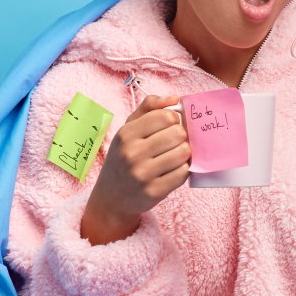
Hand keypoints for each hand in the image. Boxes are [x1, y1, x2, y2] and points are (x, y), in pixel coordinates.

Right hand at [82, 94, 188, 243]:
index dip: (174, 120)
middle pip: (178, 134)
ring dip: (184, 154)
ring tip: (174, 156)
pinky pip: (183, 173)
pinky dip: (183, 170)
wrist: (111, 198)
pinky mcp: (154, 191)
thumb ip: (149, 108)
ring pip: (183, 153)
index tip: (170, 126)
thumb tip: (175, 98)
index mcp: (126, 134)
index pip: (166, 116)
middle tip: (174, 143)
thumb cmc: (123, 158)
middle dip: (181, 137)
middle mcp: (132, 153)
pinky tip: (173, 170)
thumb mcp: (128, 130)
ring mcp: (143, 174)